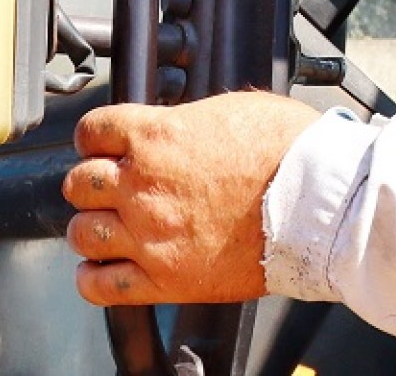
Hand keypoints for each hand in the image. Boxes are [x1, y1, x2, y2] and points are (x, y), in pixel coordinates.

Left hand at [63, 90, 318, 306]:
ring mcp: (150, 235)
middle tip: (111, 187)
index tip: (105, 146)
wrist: (317, 201)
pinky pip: (100, 285)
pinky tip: (107, 267)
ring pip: (82, 233)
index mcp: (157, 136)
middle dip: (92, 183)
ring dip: (92, 228)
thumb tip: (171, 129)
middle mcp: (144, 186)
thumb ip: (185, 122)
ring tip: (111, 227)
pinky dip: (94, 277)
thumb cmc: (288, 150)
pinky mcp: (166, 279)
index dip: (96, 138)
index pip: (91, 131)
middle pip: (78, 183)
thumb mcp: (231, 110)